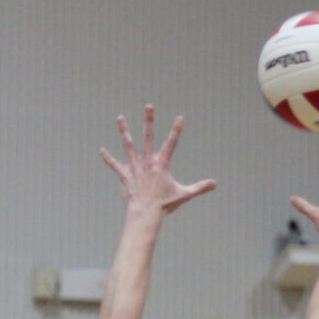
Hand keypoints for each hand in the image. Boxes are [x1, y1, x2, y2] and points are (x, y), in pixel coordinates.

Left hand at [99, 106, 216, 215]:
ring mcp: (134, 167)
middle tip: (149, 106)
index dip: (176, 130)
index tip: (180, 117)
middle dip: (149, 121)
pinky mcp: (124, 175)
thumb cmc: (165, 205)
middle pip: (148, 137)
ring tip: (120, 117)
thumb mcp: (184, 194)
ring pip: (128, 145)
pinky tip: (102, 150)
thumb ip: (200, 187)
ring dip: (124, 131)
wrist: (146, 213)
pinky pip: (115, 165)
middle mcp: (147, 162)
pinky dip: (108, 158)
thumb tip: (215, 184)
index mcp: (161, 164)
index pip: (171, 143)